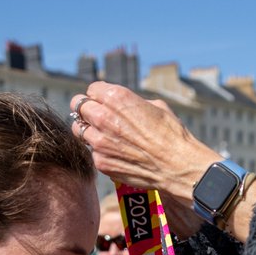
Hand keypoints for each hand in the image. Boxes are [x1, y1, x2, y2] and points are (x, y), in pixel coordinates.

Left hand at [71, 84, 216, 217]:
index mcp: (116, 97)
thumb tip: (125, 105)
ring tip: (103, 135)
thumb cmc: (171, 134)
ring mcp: (99, 142)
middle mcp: (103, 117)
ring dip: (88, 130)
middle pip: (78, 106)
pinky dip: (101, 152)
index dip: (99, 95)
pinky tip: (116, 154)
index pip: (92, 89)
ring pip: (79, 130)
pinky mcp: (101, 162)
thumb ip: (133, 102)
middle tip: (96, 117)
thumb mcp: (155, 106)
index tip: (104, 102)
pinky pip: (92, 153)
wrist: (177, 165)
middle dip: (87, 110)